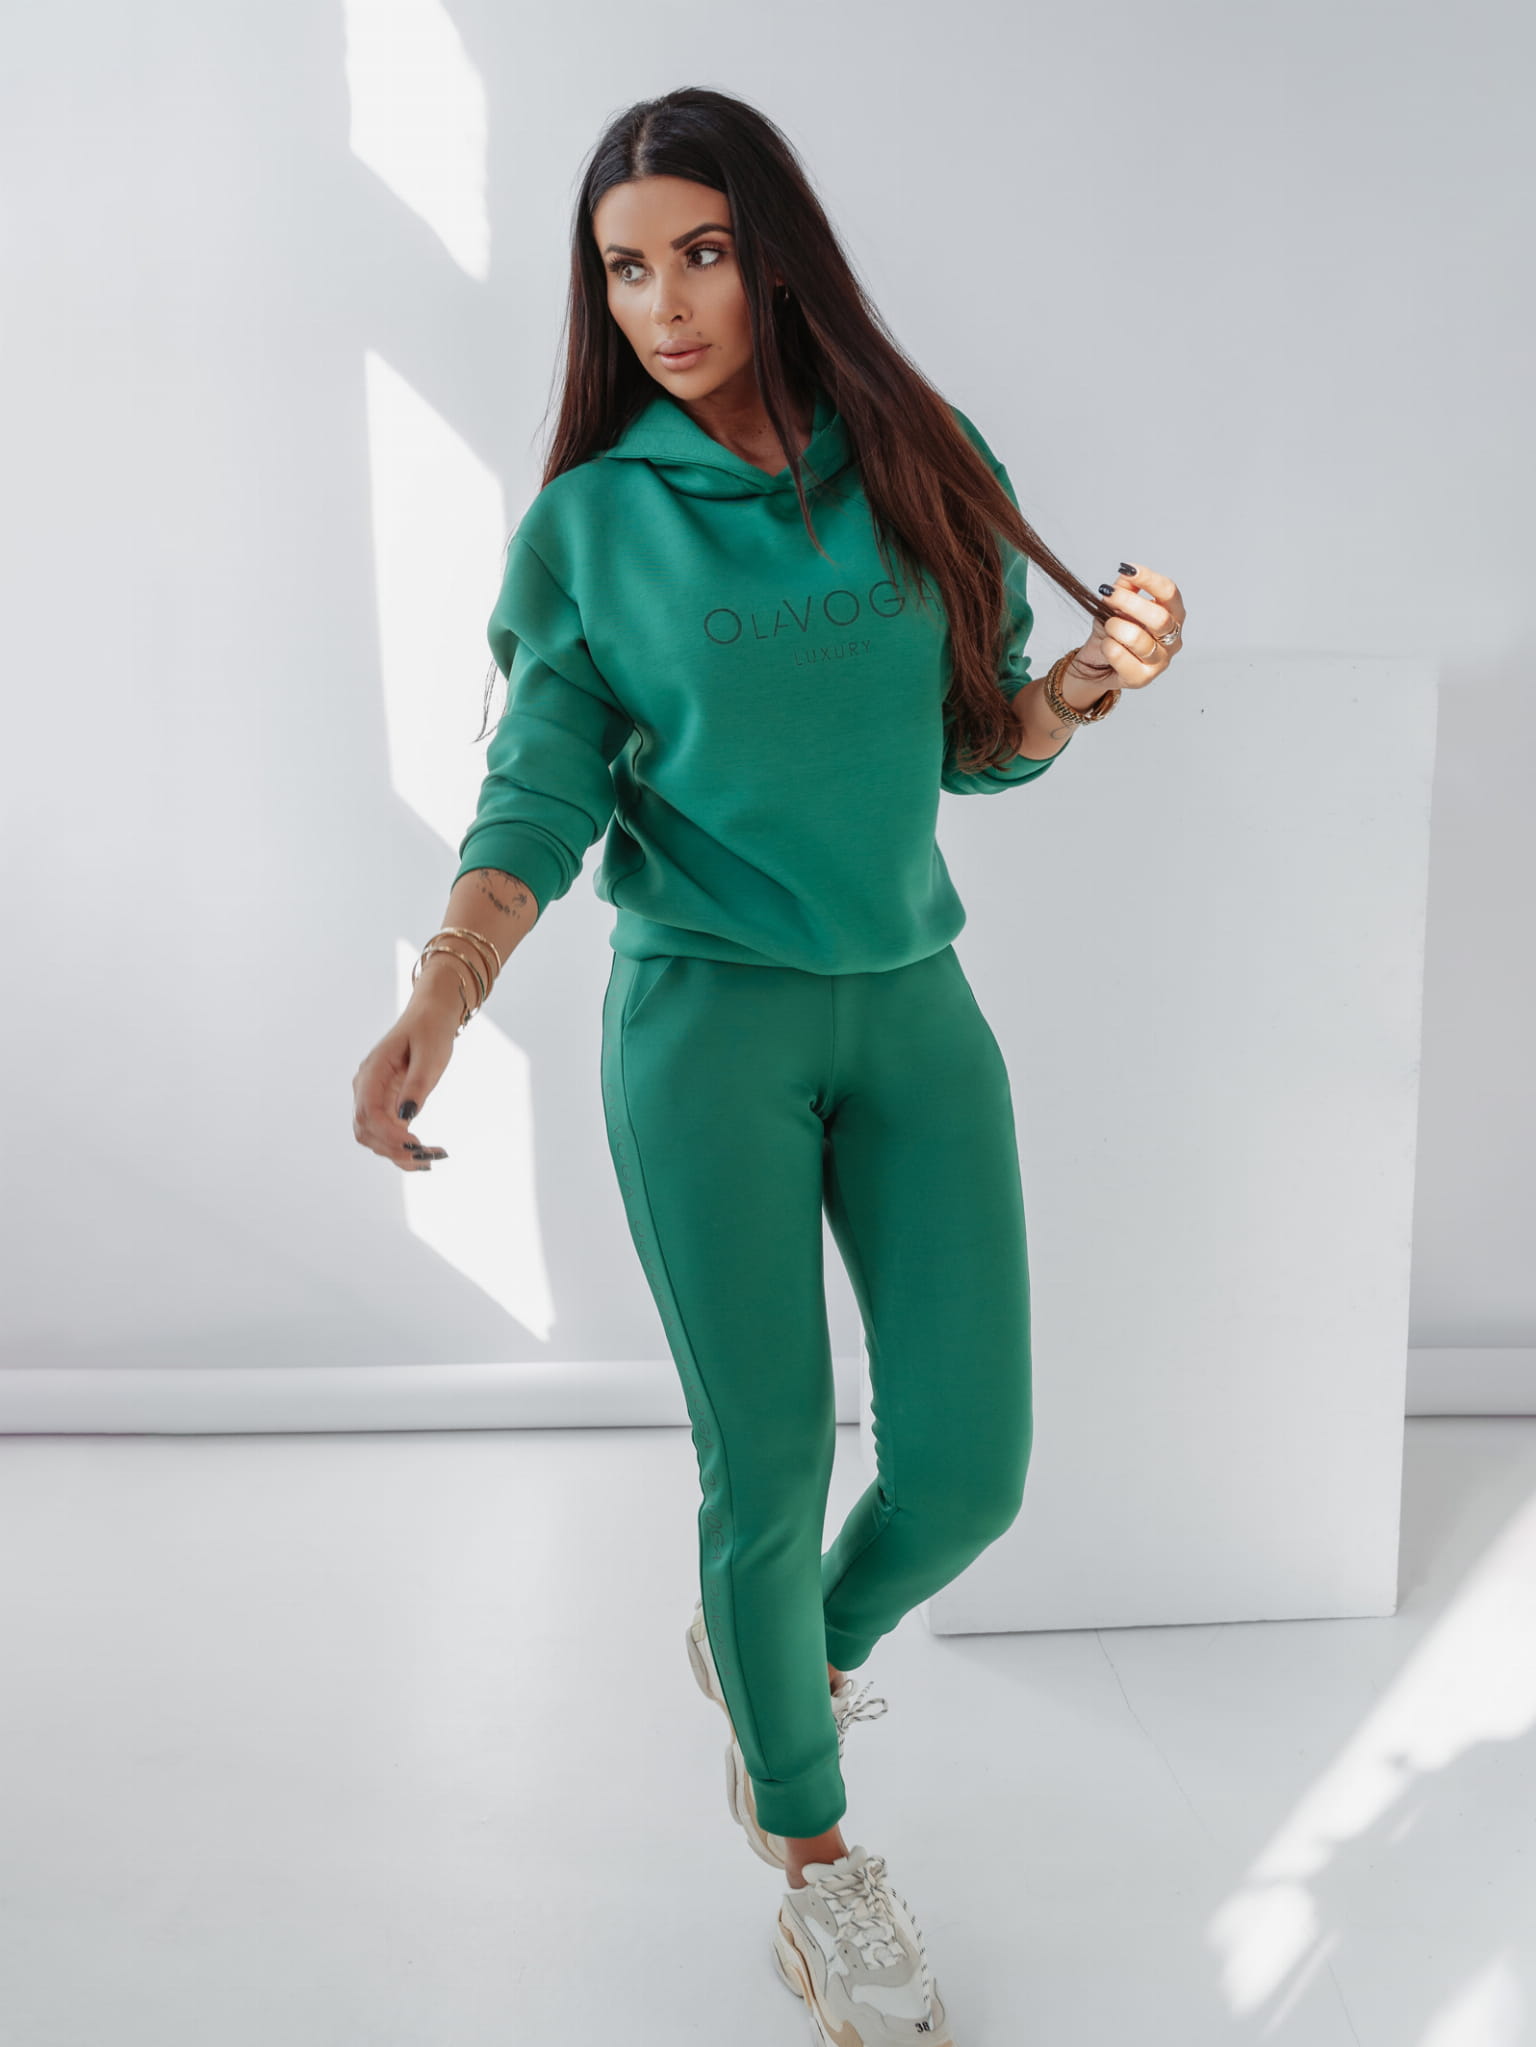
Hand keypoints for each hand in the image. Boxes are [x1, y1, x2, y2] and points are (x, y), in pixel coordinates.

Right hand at [351, 1005, 457, 1171]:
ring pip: (373, 1136)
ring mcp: (374, 1096)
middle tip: (427, 1157)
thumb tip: (406, 1117)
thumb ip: (416, 1085)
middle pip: (366, 1129)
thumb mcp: (429, 1055)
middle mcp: (366, 1086)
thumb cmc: (430, 1031)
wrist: (430, 1017)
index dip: (388, 1134)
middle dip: (392, 1148)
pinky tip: (423, 1157)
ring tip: (430, 1159)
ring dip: (397, 1153)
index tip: (415, 1144)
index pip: (369, 1111)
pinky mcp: (386, 1104)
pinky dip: (401, 1148)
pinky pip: (386, 1132)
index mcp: (372, 1071)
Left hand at [1063, 563, 1186, 696]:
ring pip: (1138, 638)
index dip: (1149, 579)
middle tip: (1108, 596)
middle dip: (1129, 603)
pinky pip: (1122, 657)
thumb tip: (1127, 574)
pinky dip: (1109, 647)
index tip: (1127, 569)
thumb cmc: (1115, 631)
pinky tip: (1107, 645)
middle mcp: (1173, 638)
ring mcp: (1160, 660)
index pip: (1169, 592)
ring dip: (1115, 627)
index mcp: (1173, 614)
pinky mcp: (1143, 678)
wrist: (1098, 662)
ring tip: (1108, 626)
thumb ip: (1124, 587)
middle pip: (1159, 617)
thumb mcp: (1117, 603)